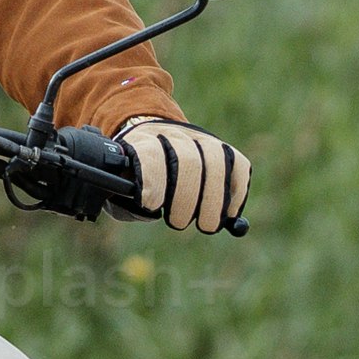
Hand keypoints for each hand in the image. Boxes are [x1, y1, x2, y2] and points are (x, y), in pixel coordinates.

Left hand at [115, 120, 249, 234]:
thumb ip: (128, 203)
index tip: (151, 206)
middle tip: (178, 222)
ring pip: (216, 161)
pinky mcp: (224, 149)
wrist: (152, 140)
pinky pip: (239, 165)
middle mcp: (173, 134)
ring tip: (206, 224)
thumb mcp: (119, 187)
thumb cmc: (134, 174)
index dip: (153, 181)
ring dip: (214, 199)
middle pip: (187, 160)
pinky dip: (236, 193)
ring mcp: (201, 139)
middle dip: (185, 197)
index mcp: (141, 140)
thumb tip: (150, 212)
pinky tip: (227, 213)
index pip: (150, 154)